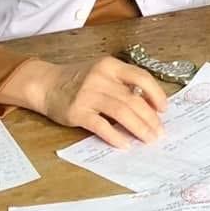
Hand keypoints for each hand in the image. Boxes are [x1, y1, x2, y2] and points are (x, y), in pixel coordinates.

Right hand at [13, 56, 165, 148]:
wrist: (45, 84)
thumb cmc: (78, 80)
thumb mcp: (102, 73)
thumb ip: (122, 84)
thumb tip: (149, 105)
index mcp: (110, 66)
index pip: (141, 77)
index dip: (156, 94)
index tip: (164, 109)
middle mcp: (100, 78)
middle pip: (133, 99)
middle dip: (150, 118)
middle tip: (160, 132)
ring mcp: (88, 95)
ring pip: (121, 112)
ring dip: (139, 128)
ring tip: (149, 139)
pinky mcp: (77, 112)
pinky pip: (101, 126)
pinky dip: (116, 136)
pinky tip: (125, 144)